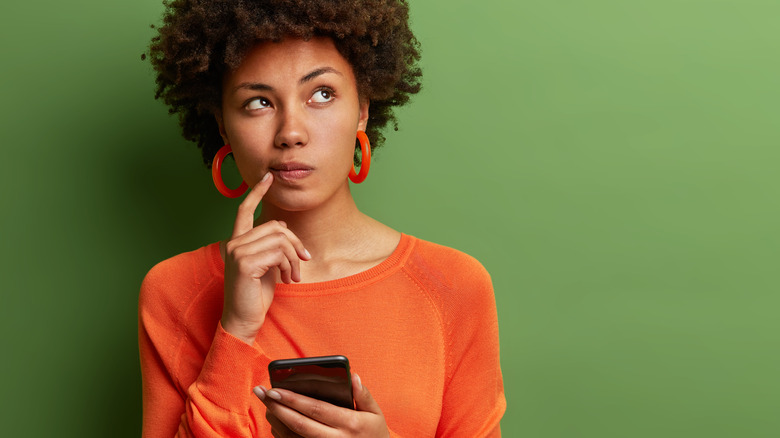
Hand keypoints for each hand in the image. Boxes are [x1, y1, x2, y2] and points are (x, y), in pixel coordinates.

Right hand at [221, 172, 310, 343]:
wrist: (244, 319)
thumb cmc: (255, 295)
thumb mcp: (267, 266)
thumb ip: (272, 247)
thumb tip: (285, 230)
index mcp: (237, 242)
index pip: (244, 210)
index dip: (256, 192)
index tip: (268, 177)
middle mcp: (234, 243)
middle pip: (276, 227)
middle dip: (295, 244)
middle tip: (302, 263)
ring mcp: (237, 251)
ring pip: (280, 240)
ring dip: (293, 259)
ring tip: (293, 276)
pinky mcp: (245, 262)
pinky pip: (278, 253)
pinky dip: (289, 266)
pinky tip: (287, 279)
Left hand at [254, 374, 389, 437]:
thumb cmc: (374, 434)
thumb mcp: (375, 414)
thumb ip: (363, 394)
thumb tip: (353, 376)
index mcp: (349, 424)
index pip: (317, 409)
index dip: (294, 400)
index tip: (276, 389)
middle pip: (300, 424)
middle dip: (278, 408)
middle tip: (263, 393)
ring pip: (293, 437)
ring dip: (276, 421)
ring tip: (266, 404)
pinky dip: (283, 434)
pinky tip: (276, 420)